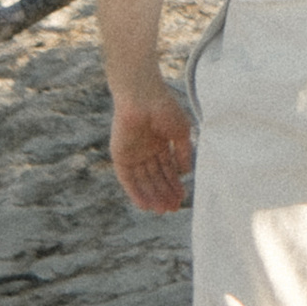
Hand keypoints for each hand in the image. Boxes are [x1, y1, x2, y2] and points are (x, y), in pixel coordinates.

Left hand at [109, 89, 194, 214]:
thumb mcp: (181, 131)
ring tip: (162, 210)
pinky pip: (127, 179)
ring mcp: (133, 154)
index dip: (174, 184)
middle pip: (155, 177)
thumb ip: (183, 152)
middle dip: (164, 193)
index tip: (182, 198)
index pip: (167, 168)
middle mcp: (146, 150)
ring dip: (152, 196)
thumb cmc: (164, 107)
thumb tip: (186, 172)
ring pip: (143, 180)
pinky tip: (145, 204)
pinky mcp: (120, 156)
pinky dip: (135, 192)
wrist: (141, 96)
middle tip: (173, 208)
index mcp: (160, 142)